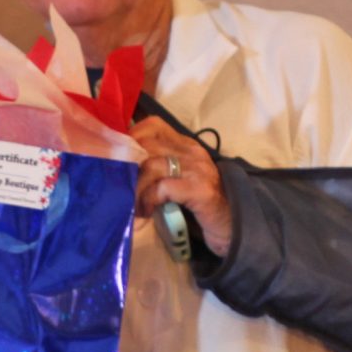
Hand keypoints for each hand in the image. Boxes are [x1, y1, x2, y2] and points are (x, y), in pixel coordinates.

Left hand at [130, 115, 232, 257]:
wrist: (234, 226)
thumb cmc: (200, 204)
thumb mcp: (178, 179)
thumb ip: (158, 168)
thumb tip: (122, 167)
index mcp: (186, 145)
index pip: (153, 125)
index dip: (131, 138)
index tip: (118, 159)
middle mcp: (192, 152)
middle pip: (146, 145)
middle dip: (126, 168)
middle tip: (120, 187)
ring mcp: (197, 170)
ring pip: (151, 166)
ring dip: (135, 189)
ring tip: (133, 206)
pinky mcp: (199, 190)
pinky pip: (162, 188)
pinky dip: (147, 201)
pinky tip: (146, 213)